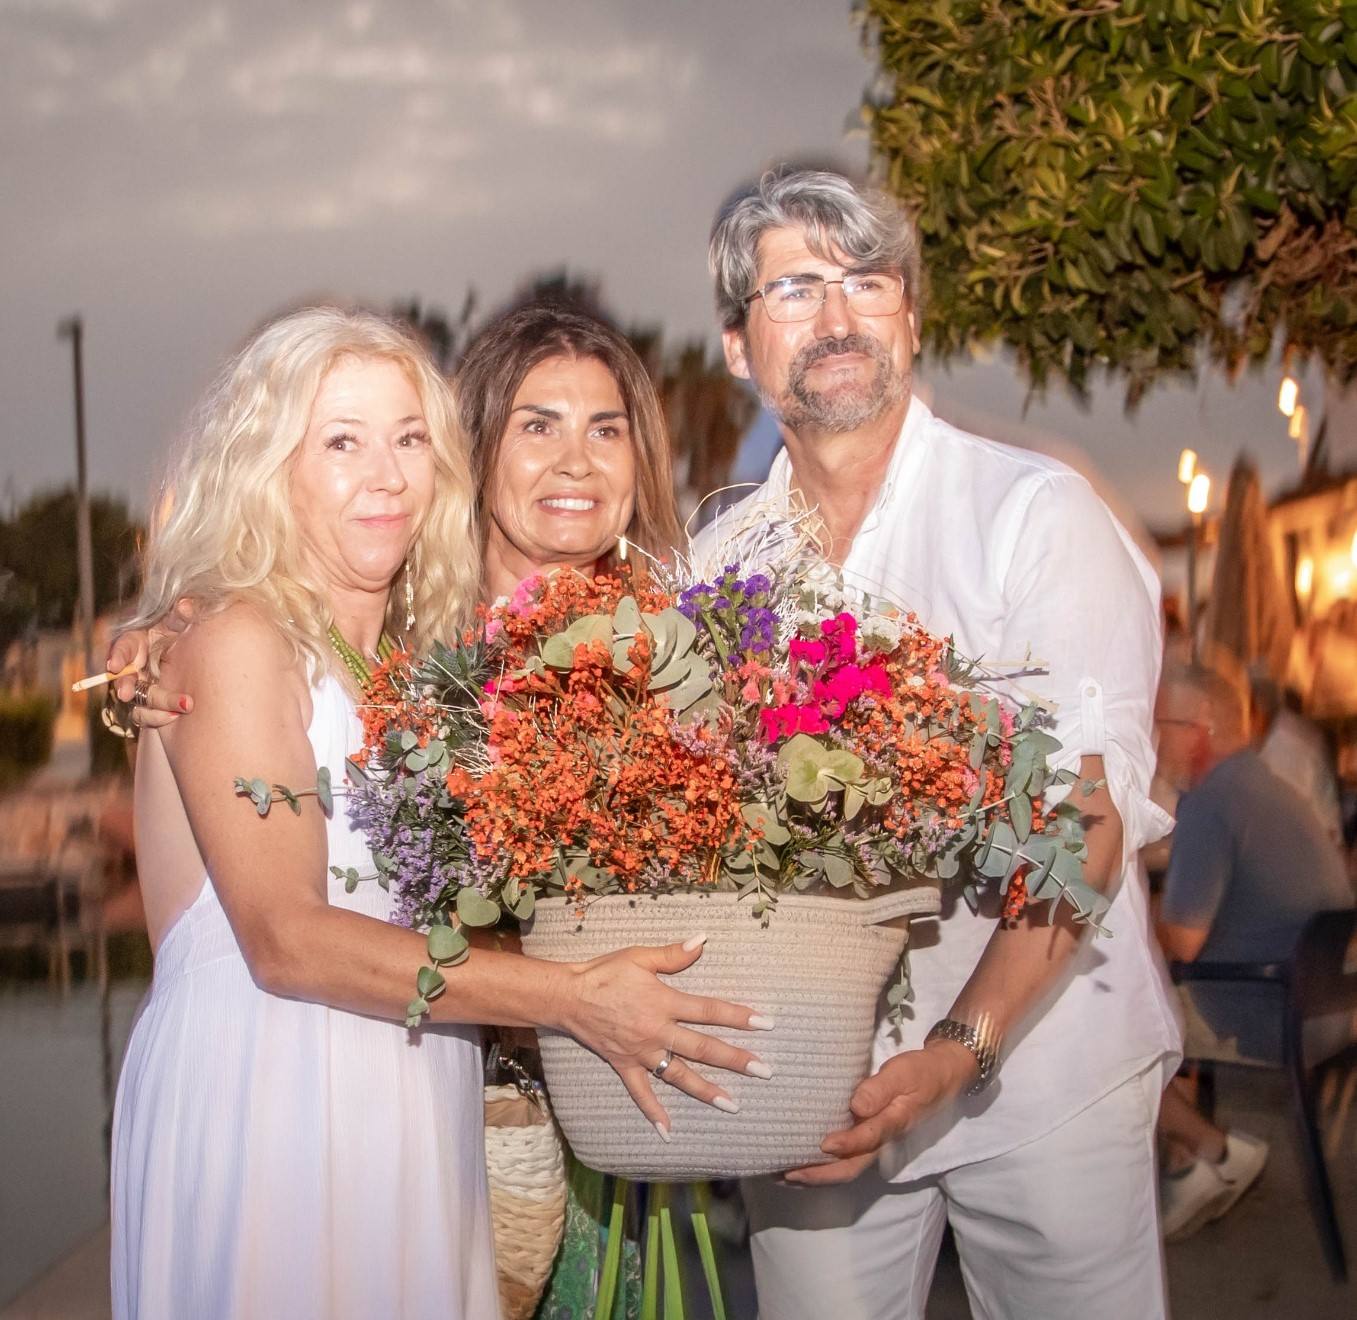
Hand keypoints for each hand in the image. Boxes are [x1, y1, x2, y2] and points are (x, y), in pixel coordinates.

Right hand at [109, 603, 194, 729]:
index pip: (123, 646)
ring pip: (137, 699)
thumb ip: (183, 614)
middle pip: (123, 677)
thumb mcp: (182, 622)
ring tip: (174, 711)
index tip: (114, 664)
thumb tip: (186, 605)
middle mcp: (135, 666)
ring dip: (152, 706)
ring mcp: (140, 686)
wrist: (194, 656)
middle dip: (122, 685)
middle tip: (125, 693)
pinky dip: (158, 717)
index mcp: (138, 642)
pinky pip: (147, 715)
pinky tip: (175, 717)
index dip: (117, 654)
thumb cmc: (180, 635)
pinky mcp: (149, 704)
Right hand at [556, 936, 772, 1135]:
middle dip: (735, 1059)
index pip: (710, 1010)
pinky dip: (653, 1112)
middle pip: (703, 1047)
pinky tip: (668, 1133)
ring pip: (679, 1075)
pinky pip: (641, 1092)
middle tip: (764, 1071)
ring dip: (706, 1090)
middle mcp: (657, 1031)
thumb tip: (703, 940)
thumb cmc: (605, 972)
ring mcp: (641, 1052)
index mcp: (664, 1002)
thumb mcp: (639, 956)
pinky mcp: (624, 1065)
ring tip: (732, 1105)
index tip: (765, 1023)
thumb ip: (673, 954)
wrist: (568, 996)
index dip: (739, 1016)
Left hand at [783, 1038, 976, 1185]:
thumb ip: (880, 1089)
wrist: (940, 1076)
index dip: (844, 1145)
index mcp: (890, 1125)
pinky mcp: (868, 1135)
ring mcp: (874, 1141)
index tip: (821, 1144)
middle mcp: (880, 1140)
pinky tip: (802, 1159)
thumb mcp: (903, 1074)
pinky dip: (823, 1164)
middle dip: (819, 1175)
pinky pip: (845, 1157)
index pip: (865, 1140)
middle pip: (850, 1167)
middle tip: (786, 1175)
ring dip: (817, 1174)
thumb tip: (856, 1106)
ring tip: (784, 1174)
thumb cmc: (919, 1072)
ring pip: (845, 1167)